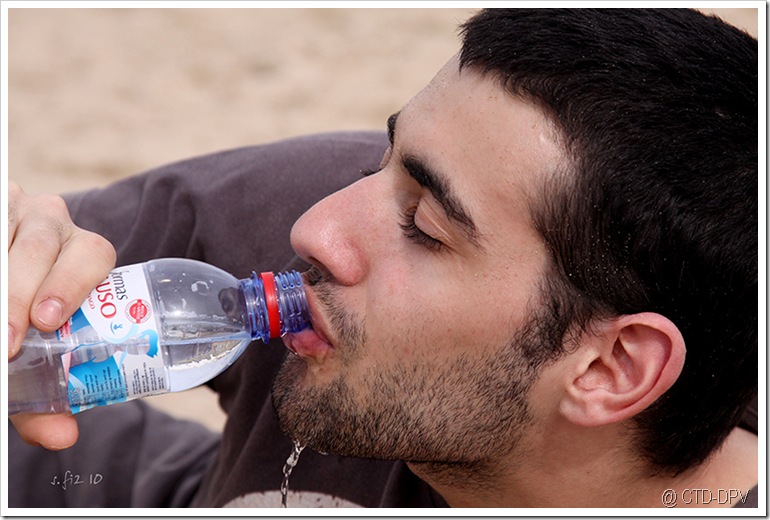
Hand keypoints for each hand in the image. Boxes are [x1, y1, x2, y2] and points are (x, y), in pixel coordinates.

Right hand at [8, 181, 115, 448]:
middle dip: (20, 294)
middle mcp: (50, 222)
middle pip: (41, 247)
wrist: (4, 271)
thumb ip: (44, 395)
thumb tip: (63, 437)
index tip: (47, 322)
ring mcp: (13, 209)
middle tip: (6, 342)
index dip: (71, 285)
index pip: (93, 254)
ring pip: (4, 234)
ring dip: (0, 287)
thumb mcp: (35, 349)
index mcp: (82, 251)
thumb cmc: (21, 317)